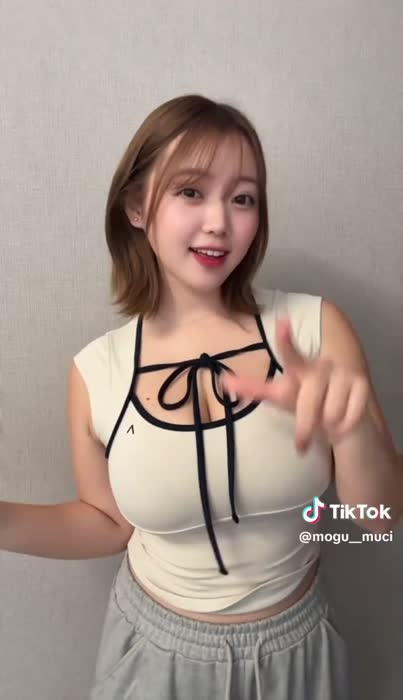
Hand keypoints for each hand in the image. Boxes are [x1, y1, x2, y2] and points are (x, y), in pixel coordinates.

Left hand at [220, 317, 370, 452]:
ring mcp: (344, 374)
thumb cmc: (305, 398)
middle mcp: (322, 366)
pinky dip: (342, 428)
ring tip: (325, 421)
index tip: (283, 321)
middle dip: (305, 428)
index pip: (291, 354)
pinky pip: (348, 419)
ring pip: (330, 415)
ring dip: (326, 426)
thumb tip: (223, 382)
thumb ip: (253, 388)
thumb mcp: (279, 394)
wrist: (342, 405)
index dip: (286, 341)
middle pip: (309, 405)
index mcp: (300, 367)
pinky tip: (340, 422)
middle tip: (301, 444)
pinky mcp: (362, 386)